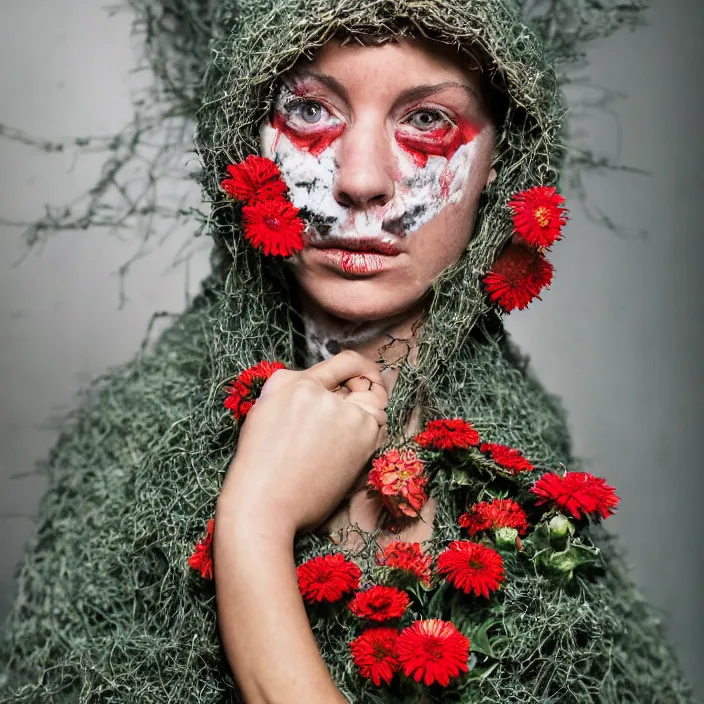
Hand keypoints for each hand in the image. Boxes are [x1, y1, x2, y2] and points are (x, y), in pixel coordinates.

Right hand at [217, 350, 388, 538]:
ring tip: (340, 450)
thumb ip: (290, 395)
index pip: (342, 362)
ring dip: (366, 422)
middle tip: (353, 422)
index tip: (369, 379)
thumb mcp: (264, 417)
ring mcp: (338, 407)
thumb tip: (322, 392)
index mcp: (288, 383)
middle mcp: (314, 389)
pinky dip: (370, 439)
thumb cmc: (262, 473)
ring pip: (374, 406)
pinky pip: (378, 426)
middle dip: (364, 399)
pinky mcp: (359, 430)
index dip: (361, 369)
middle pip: (362, 384)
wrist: (262, 506)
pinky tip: (346, 458)